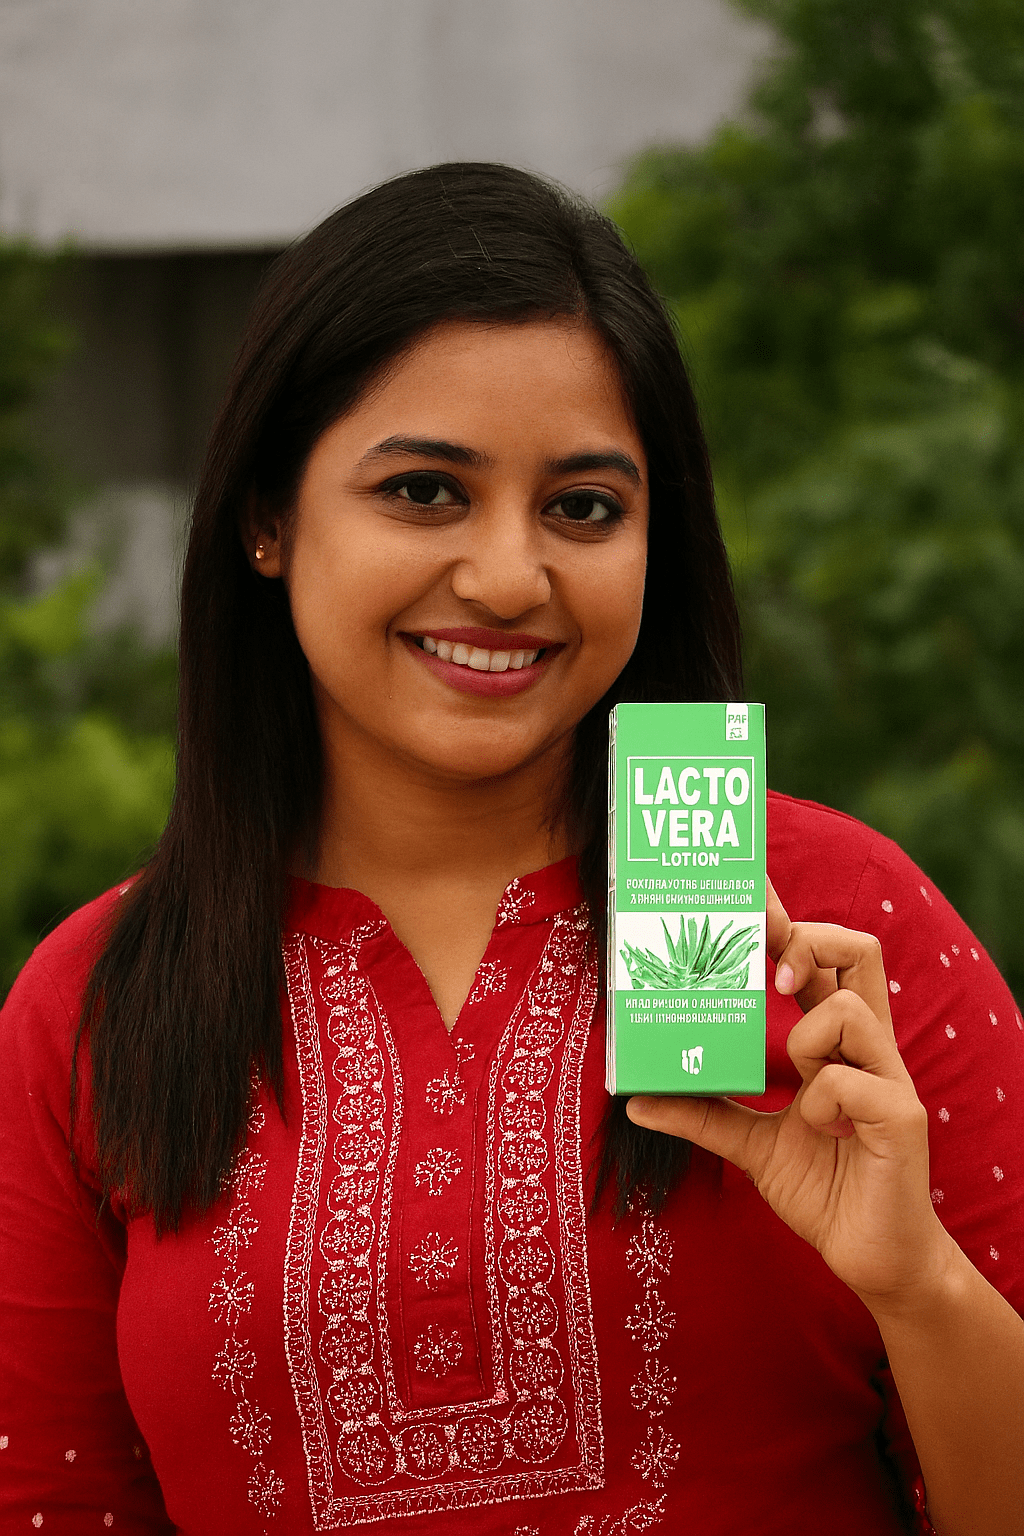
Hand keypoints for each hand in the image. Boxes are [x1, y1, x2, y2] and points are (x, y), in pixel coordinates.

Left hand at [627, 880, 956, 1311]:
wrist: (870, 1257)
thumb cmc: (823, 1187)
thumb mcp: (749, 1143)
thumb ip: (703, 1113)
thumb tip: (635, 1098)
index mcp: (837, 1042)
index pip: (827, 957)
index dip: (792, 924)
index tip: (750, 910)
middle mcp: (868, 1047)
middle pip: (860, 949)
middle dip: (808, 939)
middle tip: (771, 967)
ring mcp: (890, 1077)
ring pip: (849, 1009)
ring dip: (807, 1035)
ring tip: (799, 1078)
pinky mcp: (901, 1117)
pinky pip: (850, 1080)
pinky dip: (820, 1099)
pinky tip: (821, 1127)